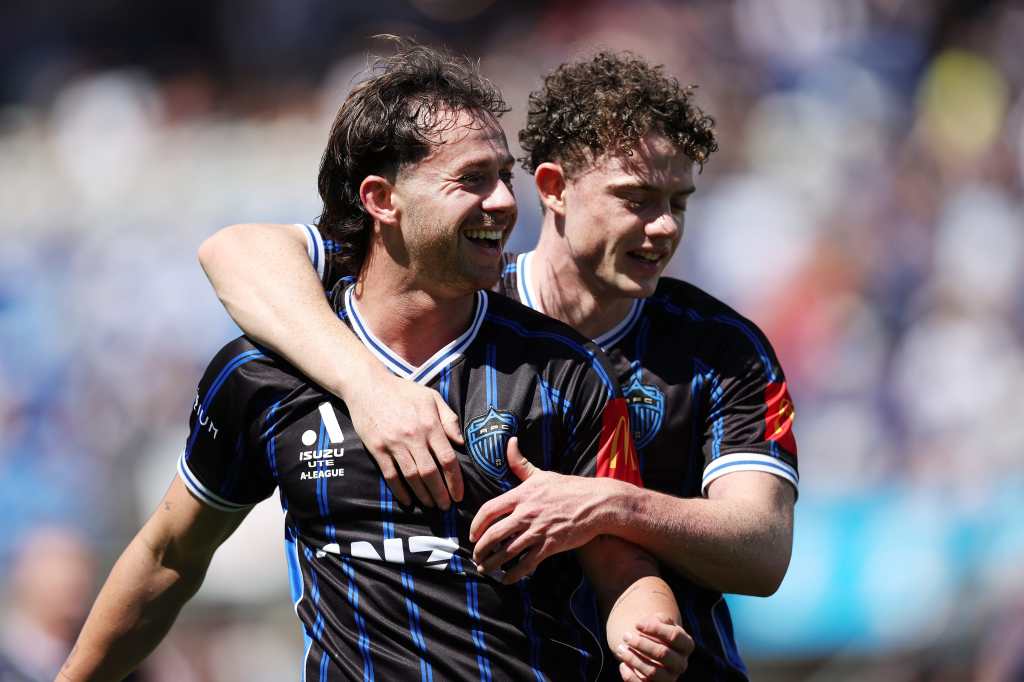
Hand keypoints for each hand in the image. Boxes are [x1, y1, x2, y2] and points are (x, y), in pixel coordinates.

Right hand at [345, 369, 463, 508]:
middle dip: (441, 493)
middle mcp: (413, 436)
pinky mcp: (377, 449)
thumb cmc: (403, 391)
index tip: (459, 494)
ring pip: (412, 477)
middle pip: (430, 472)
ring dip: (423, 495)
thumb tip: (462, 442)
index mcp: (430, 423)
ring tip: (431, 505)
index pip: (447, 458)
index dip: (455, 480)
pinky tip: (408, 501)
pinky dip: (400, 491)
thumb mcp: (432, 398)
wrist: (368, 386)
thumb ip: (449, 419)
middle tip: (446, 506)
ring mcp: (393, 443)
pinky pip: (390, 475)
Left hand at [469, 437, 607, 582]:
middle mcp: (526, 513)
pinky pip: (526, 564)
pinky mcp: (550, 546)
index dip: (476, 525)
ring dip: (492, 564)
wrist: (596, 503)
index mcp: (522, 495)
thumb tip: (509, 442)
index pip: (489, 509)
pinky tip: (507, 579)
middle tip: (476, 557)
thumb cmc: (569, 488)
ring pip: (507, 552)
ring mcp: (538, 530)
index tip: (472, 535)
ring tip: (485, 569)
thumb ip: (521, 463)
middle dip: (480, 549)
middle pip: (493, 534)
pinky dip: (513, 574)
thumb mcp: (542, 474)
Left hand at [616, 614, 693, 680]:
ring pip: (653, 672)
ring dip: (634, 660)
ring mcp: (670, 678)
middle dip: (642, 644)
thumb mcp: (660, 621)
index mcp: (686, 645)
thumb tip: (642, 625)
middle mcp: (681, 664)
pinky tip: (622, 665)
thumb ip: (656, 620)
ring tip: (620, 649)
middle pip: (663, 653)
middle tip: (626, 636)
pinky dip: (630, 676)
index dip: (655, 628)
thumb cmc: (656, 632)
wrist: (653, 649)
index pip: (674, 636)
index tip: (636, 624)